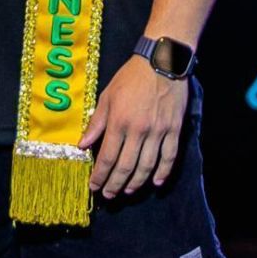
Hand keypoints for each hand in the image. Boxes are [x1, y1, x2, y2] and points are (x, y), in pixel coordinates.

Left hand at [79, 55, 188, 198]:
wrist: (162, 62)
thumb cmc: (131, 78)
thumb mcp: (107, 97)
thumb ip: (96, 123)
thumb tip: (82, 145)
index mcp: (119, 122)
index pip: (107, 157)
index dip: (100, 176)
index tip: (94, 186)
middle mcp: (138, 130)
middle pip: (125, 166)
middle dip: (115, 184)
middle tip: (109, 195)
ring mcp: (158, 131)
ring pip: (147, 166)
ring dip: (136, 182)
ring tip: (128, 191)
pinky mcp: (173, 129)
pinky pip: (169, 156)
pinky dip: (163, 172)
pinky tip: (156, 182)